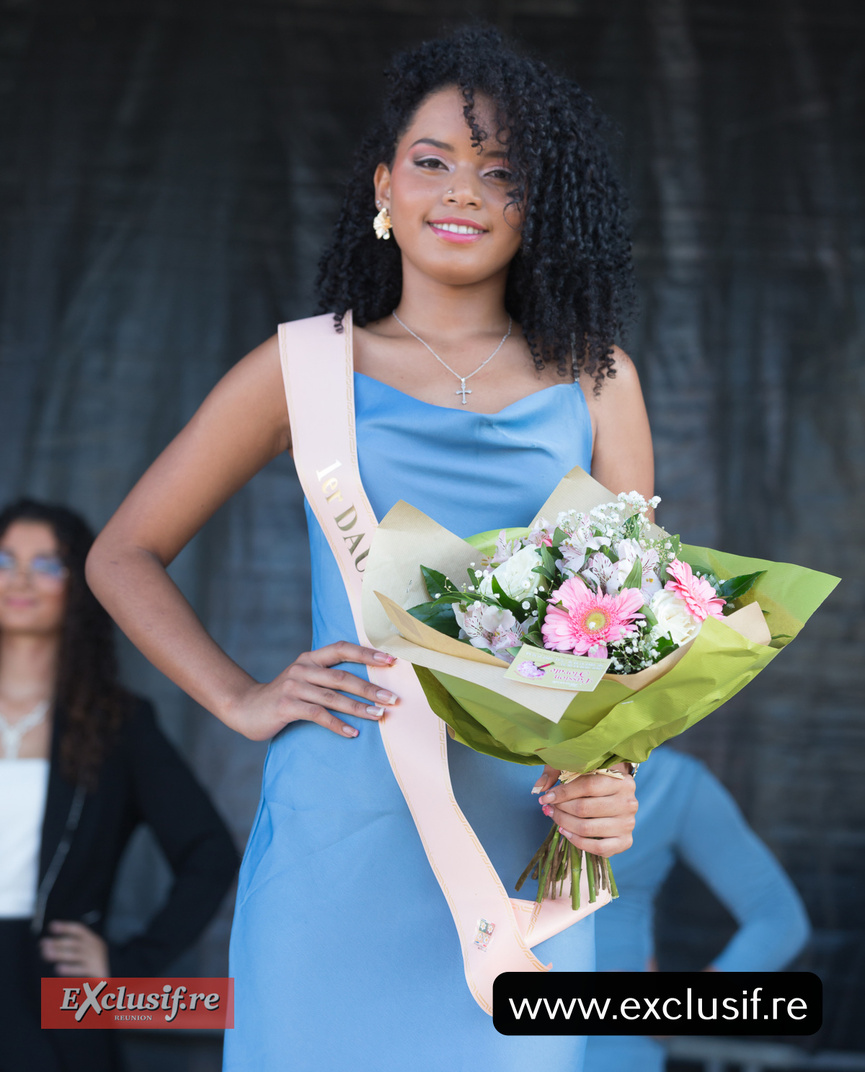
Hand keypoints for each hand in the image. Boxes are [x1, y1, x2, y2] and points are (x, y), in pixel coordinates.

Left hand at [40, 921, 109, 976]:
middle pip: (74, 942)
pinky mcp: (97, 972)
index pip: (79, 930)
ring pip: (75, 954)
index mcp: (94, 940)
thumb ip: (79, 947)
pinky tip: (58, 968)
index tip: (51, 926)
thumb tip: (55, 945)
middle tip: (42, 943)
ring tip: (45, 953)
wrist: (121, 975)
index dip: (65, 927)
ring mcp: (95, 959)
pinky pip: (81, 969)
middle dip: (57, 942)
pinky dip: (69, 968)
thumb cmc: (102, 964)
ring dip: (59, 953)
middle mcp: (95, 947)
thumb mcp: (93, 951)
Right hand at [225, 642, 399, 740]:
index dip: (367, 653)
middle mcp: (302, 668)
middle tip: (393, 698)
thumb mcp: (305, 679)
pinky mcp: (286, 706)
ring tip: (379, 715)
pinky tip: (352, 733)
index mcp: (310, 658)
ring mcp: (293, 686)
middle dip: (370, 687)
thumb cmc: (285, 696)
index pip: (342, 648)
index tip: (391, 660)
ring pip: (332, 696)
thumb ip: (328, 677)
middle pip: (342, 676)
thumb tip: (368, 682)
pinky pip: (317, 715)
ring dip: (359, 707)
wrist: (245, 708)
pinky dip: (336, 724)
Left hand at [534, 762, 636, 857]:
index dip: (562, 792)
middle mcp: (628, 802)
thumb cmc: (596, 781)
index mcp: (621, 780)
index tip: (545, 797)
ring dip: (564, 823)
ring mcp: (628, 824)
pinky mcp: (625, 842)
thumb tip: (540, 787)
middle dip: (560, 808)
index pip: (587, 786)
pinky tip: (565, 832)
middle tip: (548, 807)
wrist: (619, 799)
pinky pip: (598, 848)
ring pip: (587, 828)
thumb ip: (558, 772)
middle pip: (584, 808)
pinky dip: (577, 841)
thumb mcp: (579, 769)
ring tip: (554, 817)